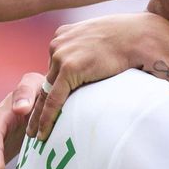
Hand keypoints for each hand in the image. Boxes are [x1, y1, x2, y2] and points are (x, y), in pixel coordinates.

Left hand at [27, 12, 168, 141]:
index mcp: (65, 36)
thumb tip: (96, 65)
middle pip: (46, 81)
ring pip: (46, 92)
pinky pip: (54, 99)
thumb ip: (90, 52)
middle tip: (29, 123)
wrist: (139, 35)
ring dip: (38, 115)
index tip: (41, 105)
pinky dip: (47, 117)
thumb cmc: (129, 38)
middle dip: (37, 104)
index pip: (53, 69)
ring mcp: (62, 55)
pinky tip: (42, 132)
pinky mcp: (69, 67)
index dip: (48, 90)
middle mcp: (58, 44)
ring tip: (33, 133)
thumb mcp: (101, 40)